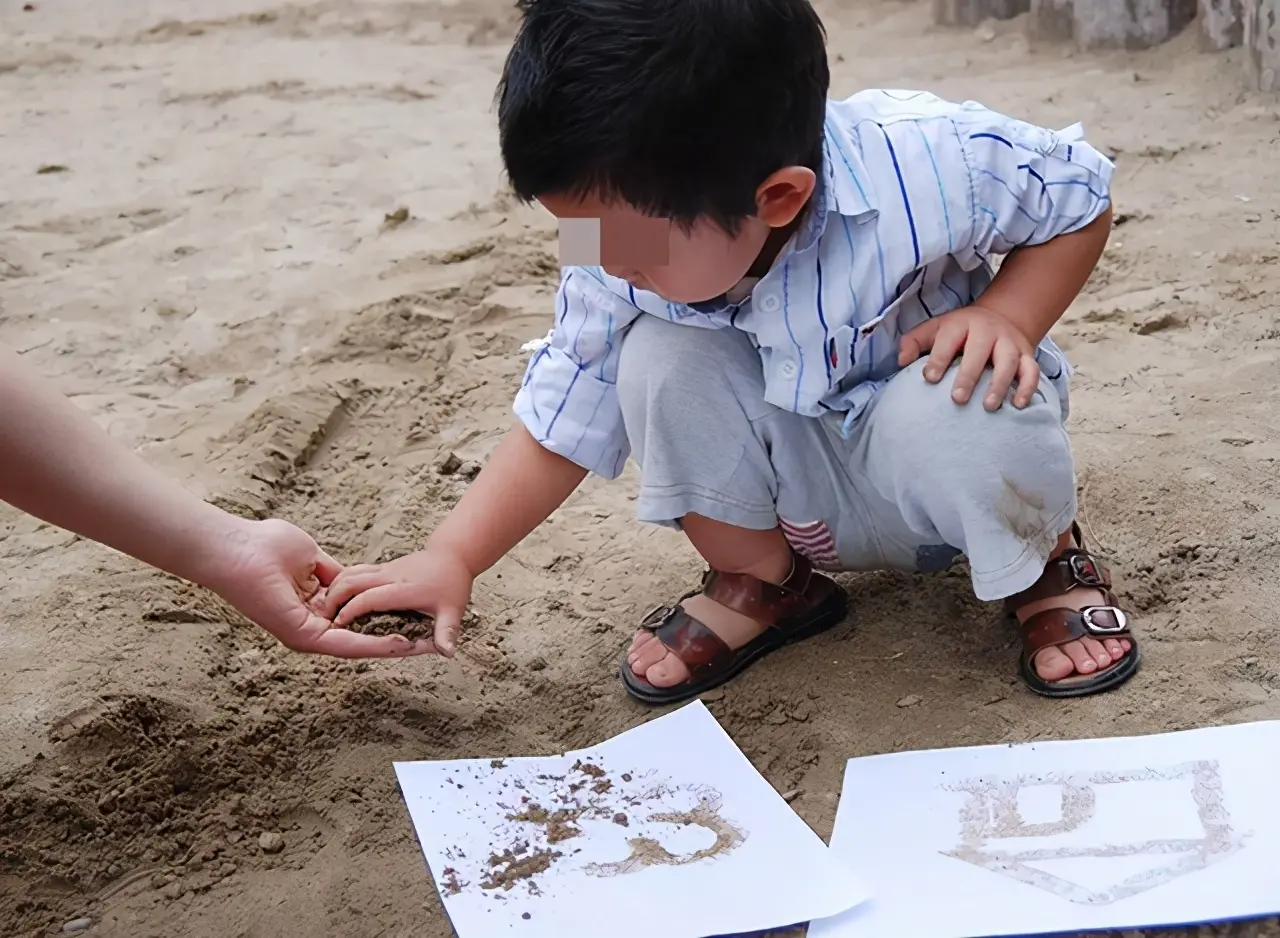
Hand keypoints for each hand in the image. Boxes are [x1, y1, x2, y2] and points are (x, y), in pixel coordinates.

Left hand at [205, 517, 433, 657]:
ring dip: (392, 649)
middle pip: (362, 639)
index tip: (416, 621)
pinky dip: (374, 646)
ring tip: (425, 650)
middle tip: (432, 646)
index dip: (386, 621)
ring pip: (358, 646)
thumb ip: (333, 574)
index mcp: (312, 609)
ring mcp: (307, 635)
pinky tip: (400, 645)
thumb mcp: (312, 558)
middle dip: (397, 642)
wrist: (238, 548)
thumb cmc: (265, 545)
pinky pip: (345, 645)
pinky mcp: (303, 637)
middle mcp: (311, 627)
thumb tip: (349, 580)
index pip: (357, 621)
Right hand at [322, 547, 473, 656]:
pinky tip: (336, 600)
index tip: (338, 624)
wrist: (454, 552)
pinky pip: (353, 573)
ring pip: (348, 574)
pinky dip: (340, 585)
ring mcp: (382, 570)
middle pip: (351, 582)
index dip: (351, 611)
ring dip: (333, 591)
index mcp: (401, 589)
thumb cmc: (453, 582)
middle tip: (323, 621)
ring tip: (324, 613)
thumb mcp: (453, 610)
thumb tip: (448, 652)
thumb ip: (447, 631)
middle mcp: (388, 577)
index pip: (369, 598)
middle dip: (333, 600)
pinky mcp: (380, 568)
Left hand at [898, 305, 1039, 409]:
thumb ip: (914, 342)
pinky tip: (1017, 405)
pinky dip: (1028, 387)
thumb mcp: (935, 329)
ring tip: (988, 406)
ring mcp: (1009, 343)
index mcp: (961, 324)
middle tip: (957, 399)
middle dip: (969, 375)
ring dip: (1000, 384)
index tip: (929, 379)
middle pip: (980, 350)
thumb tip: (900, 361)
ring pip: (1008, 361)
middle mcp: (987, 331)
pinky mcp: (1026, 355)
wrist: (1001, 318)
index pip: (948, 339)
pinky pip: (1031, 371)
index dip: (938, 358)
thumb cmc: (959, 333)